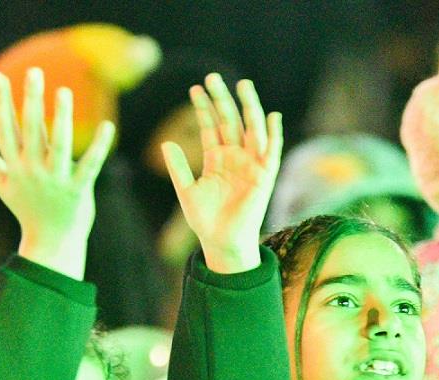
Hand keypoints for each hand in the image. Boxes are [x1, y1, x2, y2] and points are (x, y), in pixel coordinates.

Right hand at [0, 67, 113, 279]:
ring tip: (63, 91)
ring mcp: (56, 181)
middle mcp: (32, 172)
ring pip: (59, 144)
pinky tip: (107, 126)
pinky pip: (90, 165)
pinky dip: (99, 146)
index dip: (4, 102)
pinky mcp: (78, 191)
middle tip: (35, 72)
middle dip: (32, 100)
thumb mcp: (3, 186)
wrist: (51, 244)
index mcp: (14, 168)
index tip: (3, 77)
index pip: (7, 129)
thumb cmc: (27, 211)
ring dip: (62, 117)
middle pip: (32, 130)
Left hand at [163, 74, 282, 273]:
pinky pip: (271, 151)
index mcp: (216, 159)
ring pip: (250, 129)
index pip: (210, 127)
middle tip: (212, 76)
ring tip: (241, 85)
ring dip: (248, 107)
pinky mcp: (264, 176)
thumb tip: (165, 143)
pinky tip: (271, 115)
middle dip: (221, 99)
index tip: (195, 88)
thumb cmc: (205, 221)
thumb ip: (177, 168)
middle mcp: (234, 157)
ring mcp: (250, 165)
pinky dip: (273, 134)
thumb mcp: (187, 191)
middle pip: (229, 121)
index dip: (204, 108)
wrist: (221, 243)